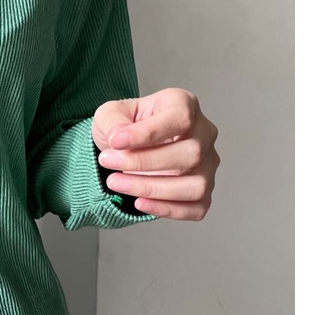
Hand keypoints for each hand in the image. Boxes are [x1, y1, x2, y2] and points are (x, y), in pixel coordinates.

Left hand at [93, 88, 219, 220]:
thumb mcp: (110, 114)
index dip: (147, 133)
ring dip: (152, 188)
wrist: (124, 149)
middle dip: (142, 162)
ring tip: (116, 183)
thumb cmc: (124, 127)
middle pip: (190, 153)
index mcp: (185, 105)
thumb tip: (119, 138)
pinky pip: (195, 208)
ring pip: (195, 185)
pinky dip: (166, 209)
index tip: (116, 142)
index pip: (180, 118)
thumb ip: (113, 121)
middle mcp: (203, 134)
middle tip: (108, 162)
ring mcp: (207, 165)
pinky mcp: (202, 192)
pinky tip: (139, 202)